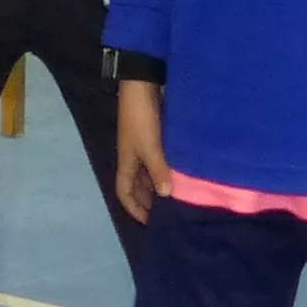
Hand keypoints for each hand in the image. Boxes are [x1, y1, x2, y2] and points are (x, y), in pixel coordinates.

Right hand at [114, 80, 168, 222]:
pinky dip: (168, 169)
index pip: (124, 193)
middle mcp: (134, 158)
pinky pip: (160, 160)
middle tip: (169, 213)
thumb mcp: (150, 147)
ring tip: (179, 197)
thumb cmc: (141, 118)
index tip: (150, 223)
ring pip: (150, 173)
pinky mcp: (157, 136)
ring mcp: (145, 146)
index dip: (134, 209)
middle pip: (138, 186)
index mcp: (127, 162)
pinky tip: (182, 174)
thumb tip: (166, 195)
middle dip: (150, 201)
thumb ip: (158, 171)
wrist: (144, 84)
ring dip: (160, 185)